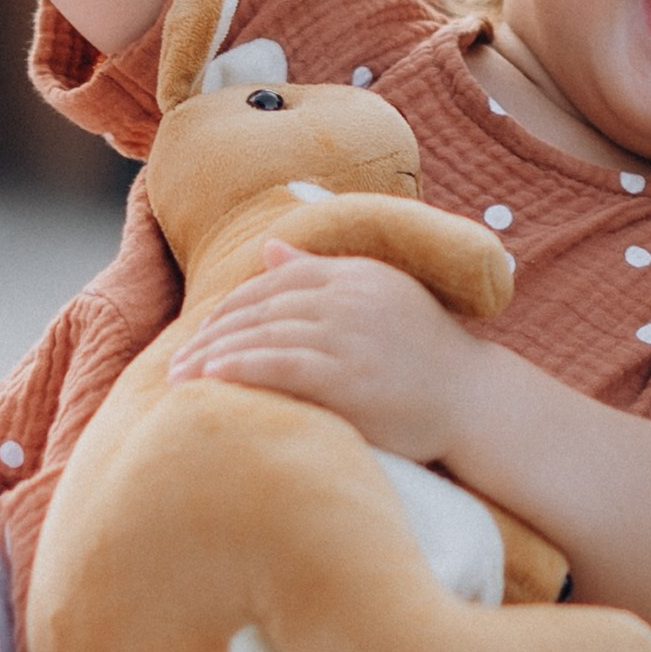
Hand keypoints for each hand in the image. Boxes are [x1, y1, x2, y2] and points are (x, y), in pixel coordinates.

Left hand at [167, 243, 480, 461]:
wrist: (473, 400)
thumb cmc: (424, 355)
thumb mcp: (380, 297)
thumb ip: (324, 273)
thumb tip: (269, 250)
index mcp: (356, 274)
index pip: (274, 282)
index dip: (231, 307)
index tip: (201, 332)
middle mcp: (349, 298)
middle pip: (261, 309)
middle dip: (213, 334)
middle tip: (177, 361)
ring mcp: (349, 336)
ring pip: (263, 336)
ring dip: (214, 355)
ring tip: (182, 377)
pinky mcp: (347, 376)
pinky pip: (280, 366)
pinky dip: (240, 369)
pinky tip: (212, 379)